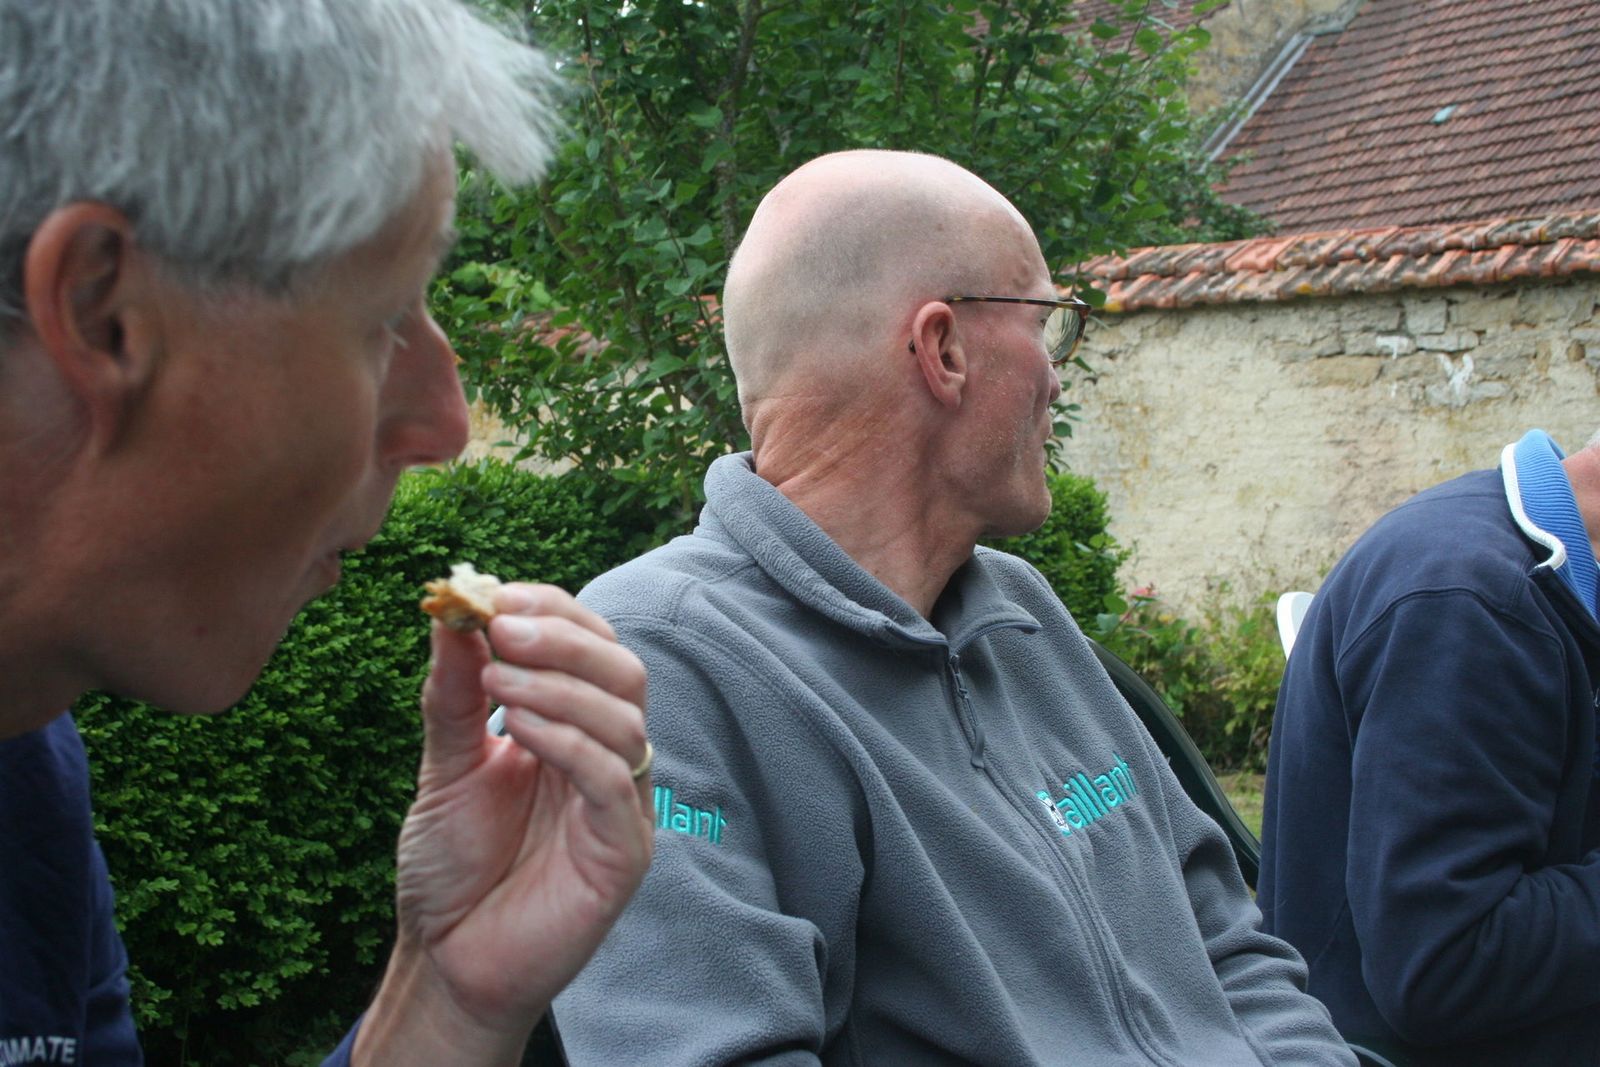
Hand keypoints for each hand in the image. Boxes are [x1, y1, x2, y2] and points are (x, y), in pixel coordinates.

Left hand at [354, 583, 652, 1065]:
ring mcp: (620, 806)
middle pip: (623, 672)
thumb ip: (453, 695)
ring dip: (559, 688)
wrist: (446, 959)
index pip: (590, 647)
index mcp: (572, 728)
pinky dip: (569, 743)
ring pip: (625, 720)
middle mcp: (606, 758)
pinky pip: (613, 781)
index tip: (496, 596)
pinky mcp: (623, 853)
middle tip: (504, 629)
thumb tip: (451, 614)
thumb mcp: (445, 765)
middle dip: (565, 640)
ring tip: (497, 685)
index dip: (553, 612)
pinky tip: (517, 734)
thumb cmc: (454, 866)